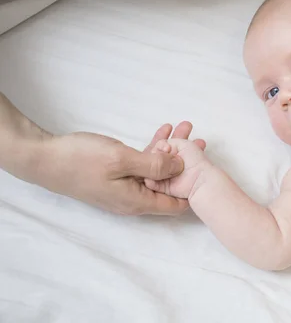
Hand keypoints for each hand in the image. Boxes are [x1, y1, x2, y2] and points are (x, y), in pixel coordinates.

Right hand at [34, 122, 200, 214]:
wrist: (44, 158)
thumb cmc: (80, 160)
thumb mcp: (122, 159)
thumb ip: (155, 164)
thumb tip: (182, 167)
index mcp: (138, 201)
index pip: (176, 205)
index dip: (193, 187)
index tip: (204, 165)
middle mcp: (134, 198)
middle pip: (170, 184)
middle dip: (186, 161)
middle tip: (200, 139)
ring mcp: (125, 187)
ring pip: (157, 170)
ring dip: (171, 149)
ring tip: (185, 127)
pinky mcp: (117, 175)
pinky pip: (143, 163)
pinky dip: (154, 148)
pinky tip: (164, 131)